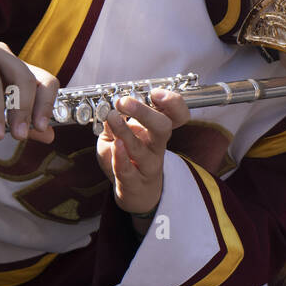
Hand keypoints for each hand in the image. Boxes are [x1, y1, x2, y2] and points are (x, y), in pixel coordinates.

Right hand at [0, 40, 58, 142]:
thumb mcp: (2, 101)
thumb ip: (23, 118)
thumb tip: (48, 136)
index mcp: (19, 65)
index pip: (45, 81)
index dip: (46, 105)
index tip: (40, 128)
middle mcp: (1, 54)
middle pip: (22, 78)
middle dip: (22, 109)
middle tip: (18, 135)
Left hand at [96, 89, 188, 218]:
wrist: (136, 192)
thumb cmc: (130, 159)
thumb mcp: (120, 135)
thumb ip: (113, 121)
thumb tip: (107, 106)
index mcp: (158, 131)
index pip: (178, 114)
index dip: (173, 102)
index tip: (155, 93)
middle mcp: (157, 146)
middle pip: (164, 127)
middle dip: (145, 113)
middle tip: (125, 102)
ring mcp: (148, 165)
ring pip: (142, 148)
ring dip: (126, 132)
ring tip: (111, 117)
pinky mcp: (134, 182)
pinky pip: (128, 170)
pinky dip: (121, 158)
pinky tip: (115, 145)